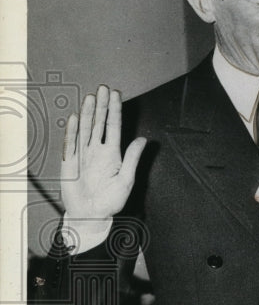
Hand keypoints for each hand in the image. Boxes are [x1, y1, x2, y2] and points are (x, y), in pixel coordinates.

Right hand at [61, 86, 146, 219]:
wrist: (91, 216)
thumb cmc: (110, 201)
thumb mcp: (126, 179)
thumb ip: (133, 158)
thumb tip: (142, 140)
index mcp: (112, 153)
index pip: (113, 126)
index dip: (115, 110)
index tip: (116, 94)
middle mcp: (97, 150)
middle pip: (99, 123)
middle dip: (102, 105)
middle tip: (103, 88)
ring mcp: (83, 154)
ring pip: (85, 128)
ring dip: (88, 113)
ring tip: (91, 97)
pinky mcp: (70, 162)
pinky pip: (71, 143)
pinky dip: (73, 130)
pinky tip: (76, 117)